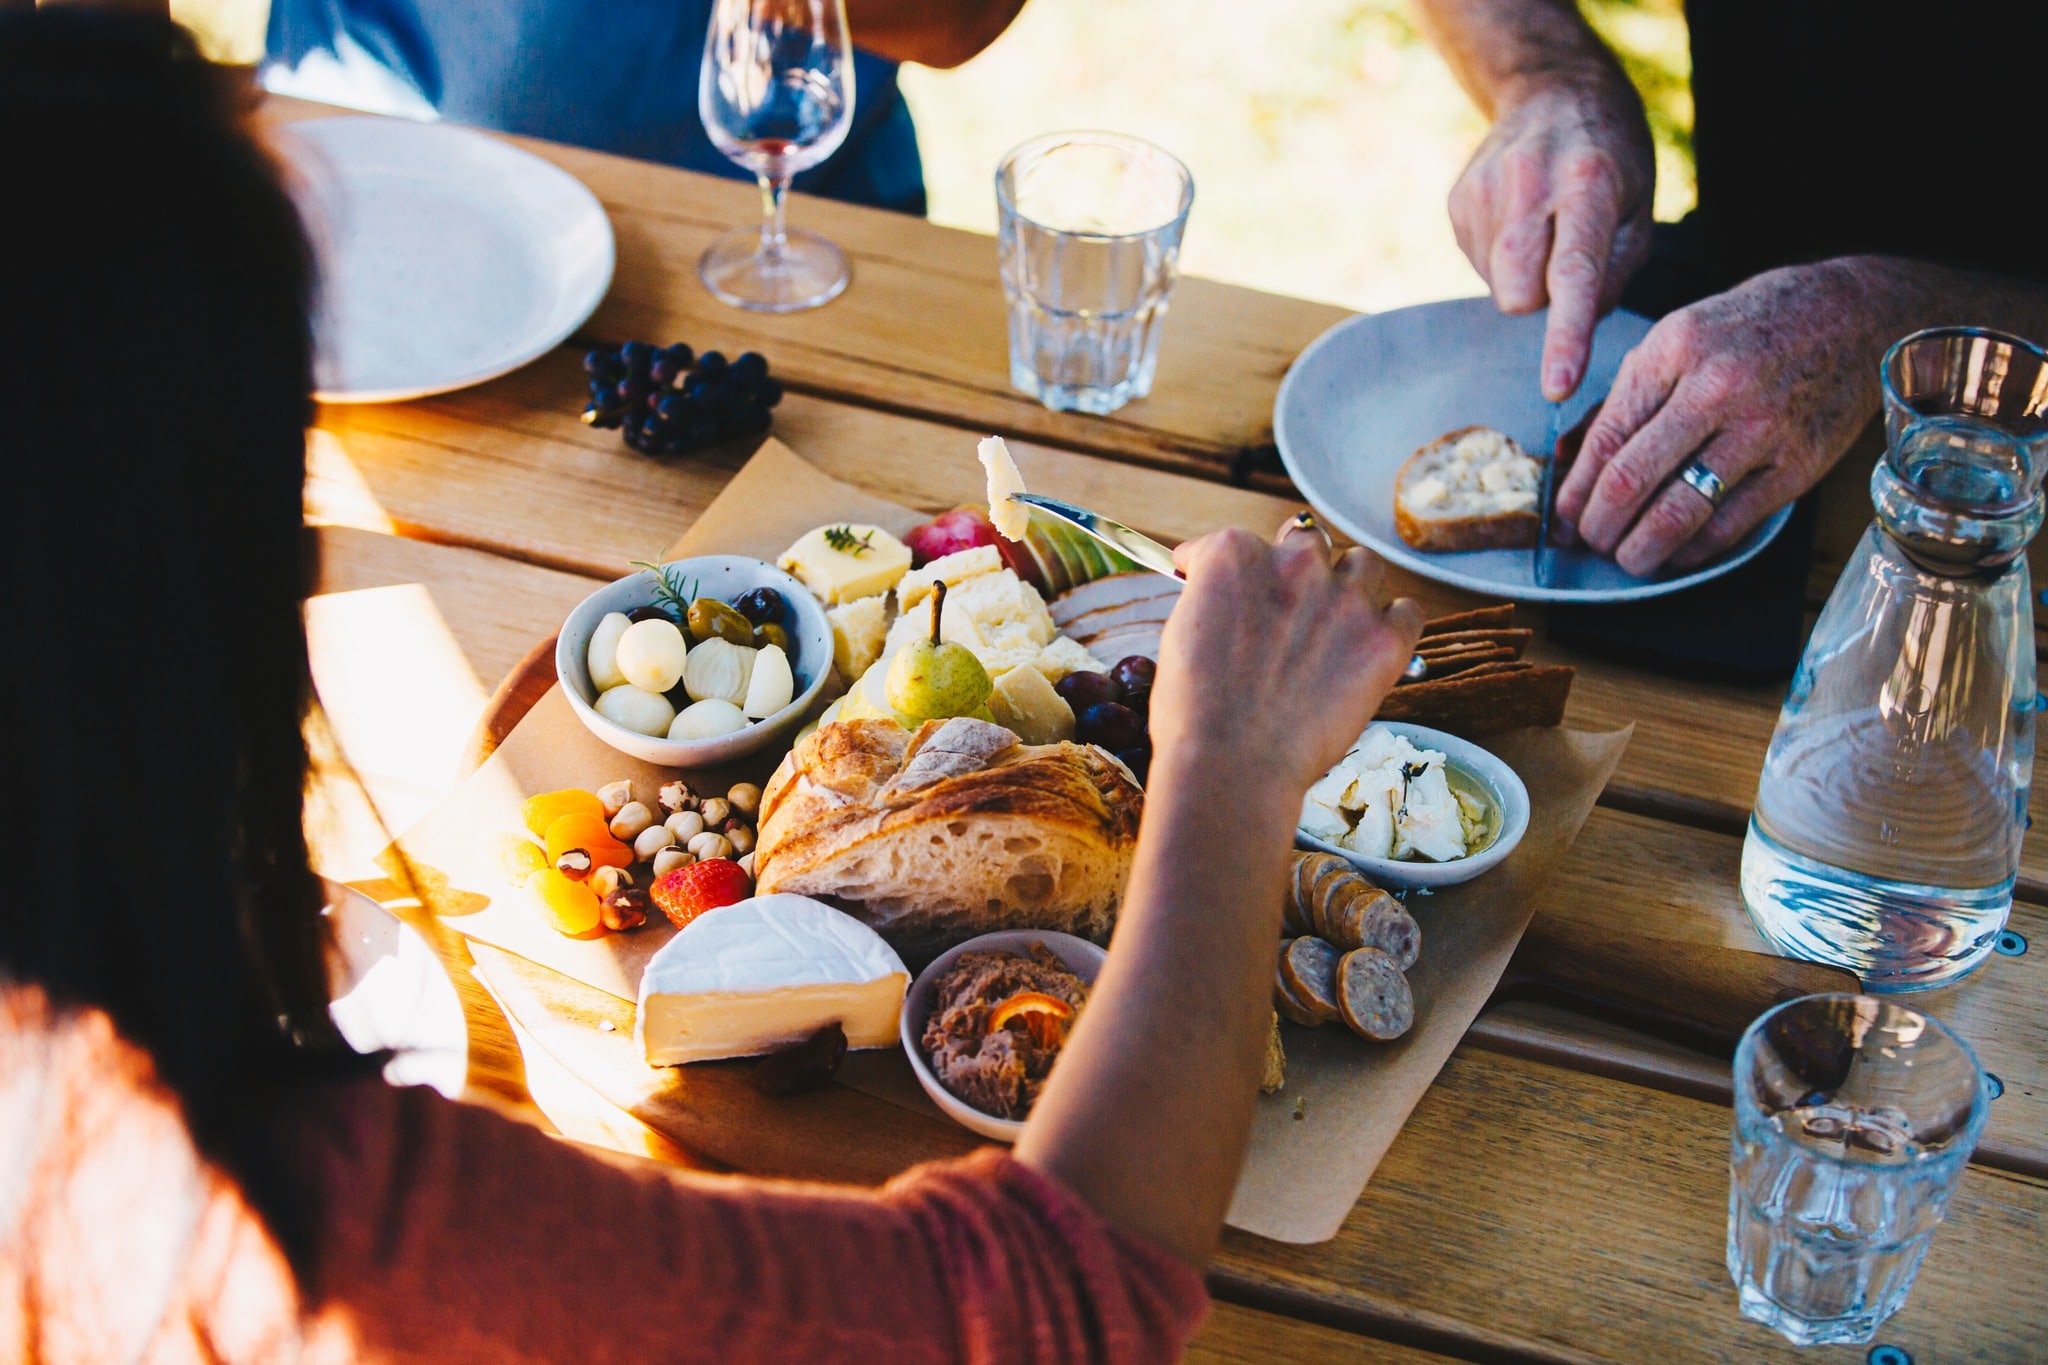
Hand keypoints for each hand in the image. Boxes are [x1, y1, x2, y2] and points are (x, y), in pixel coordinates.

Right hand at [1152, 526, 1423, 798]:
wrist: (1232, 764)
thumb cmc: (1194, 712)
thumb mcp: (1180, 633)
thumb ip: (1212, 599)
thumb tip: (1229, 603)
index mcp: (1235, 555)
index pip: (1237, 542)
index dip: (1234, 573)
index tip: (1228, 593)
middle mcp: (1295, 562)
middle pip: (1309, 540)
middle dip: (1299, 567)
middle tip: (1291, 604)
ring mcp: (1345, 598)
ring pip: (1363, 565)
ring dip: (1351, 587)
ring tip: (1337, 625)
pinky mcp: (1384, 639)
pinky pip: (1407, 611)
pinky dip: (1393, 625)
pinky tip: (1373, 647)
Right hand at [1449, 79, 1654, 399]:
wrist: (1553, 90)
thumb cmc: (1610, 160)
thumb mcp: (1639, 207)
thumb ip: (1613, 273)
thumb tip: (1574, 324)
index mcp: (1588, 183)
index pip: (1572, 274)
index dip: (1565, 335)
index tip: (1557, 385)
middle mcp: (1529, 183)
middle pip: (1519, 294)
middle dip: (1541, 299)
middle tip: (1566, 256)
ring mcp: (1484, 191)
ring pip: (1498, 285)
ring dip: (1524, 275)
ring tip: (1544, 226)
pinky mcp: (1458, 201)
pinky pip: (1479, 266)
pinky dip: (1502, 259)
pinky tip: (1519, 219)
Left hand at [1554, 261, 1884, 574]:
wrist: (1851, 316)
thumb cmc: (1749, 330)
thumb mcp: (1675, 339)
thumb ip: (1620, 400)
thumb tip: (1564, 462)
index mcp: (1673, 350)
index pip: (1606, 439)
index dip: (1574, 492)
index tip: (1559, 520)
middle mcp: (1715, 389)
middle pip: (1631, 480)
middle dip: (1598, 526)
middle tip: (1590, 542)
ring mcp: (1760, 430)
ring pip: (1677, 513)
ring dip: (1639, 550)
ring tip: (1626, 558)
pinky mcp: (1796, 466)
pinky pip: (1728, 526)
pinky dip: (1691, 550)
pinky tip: (1675, 551)